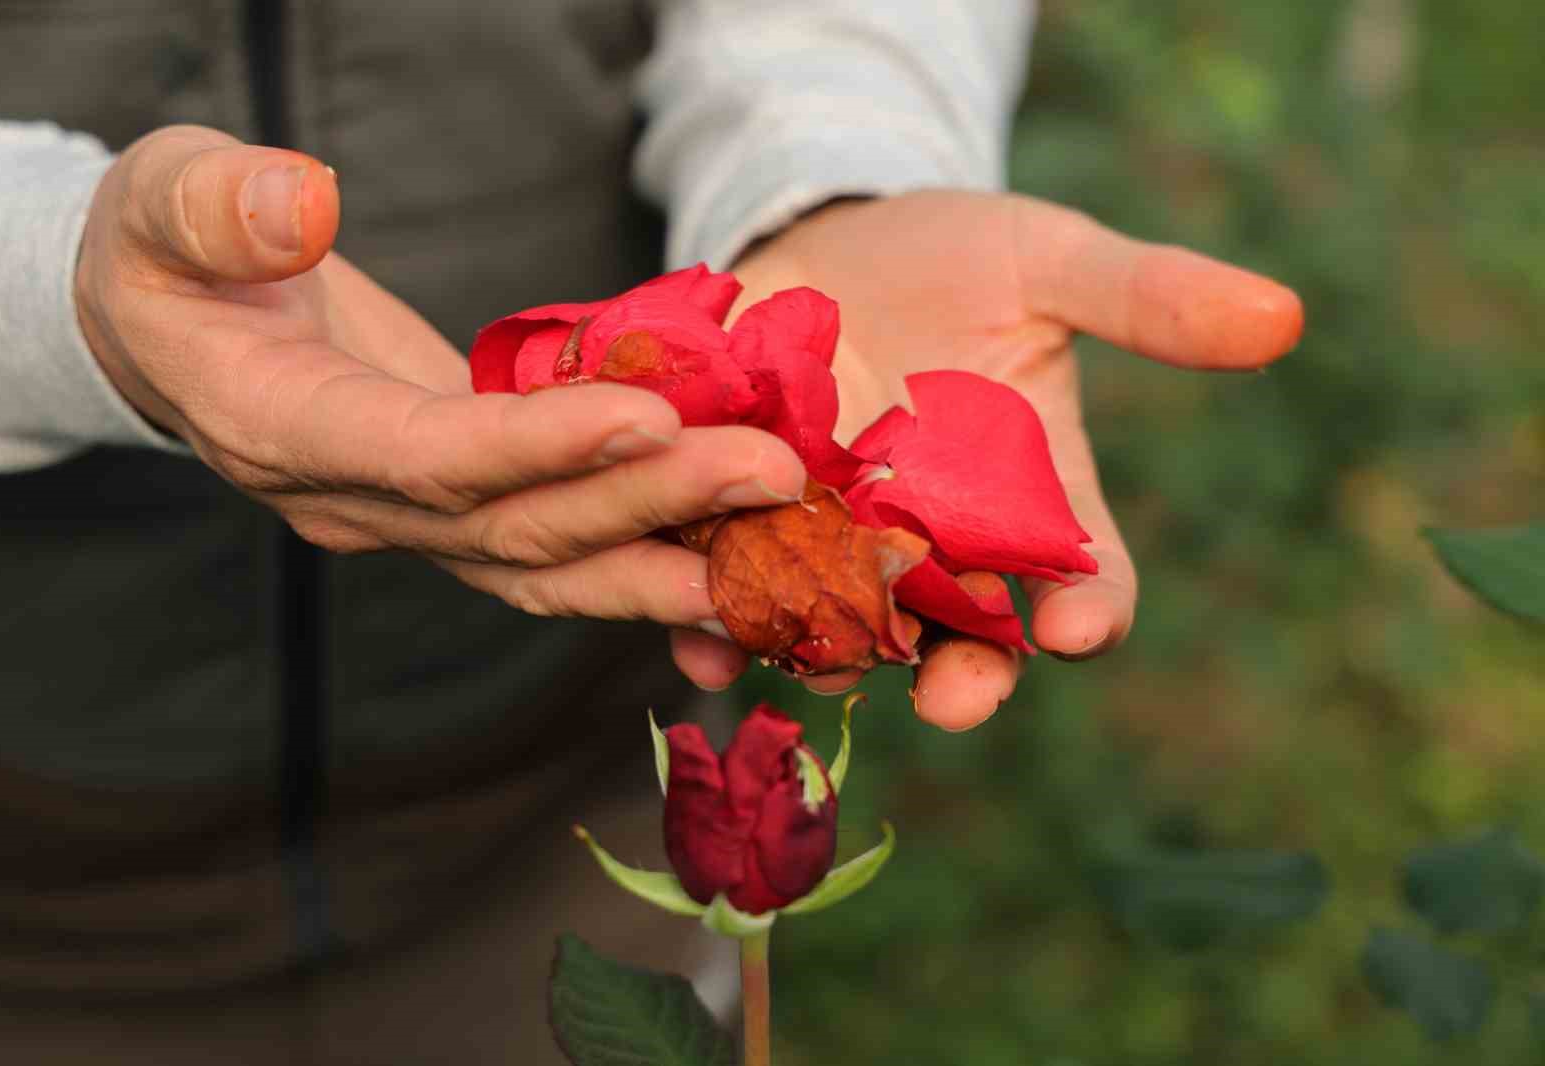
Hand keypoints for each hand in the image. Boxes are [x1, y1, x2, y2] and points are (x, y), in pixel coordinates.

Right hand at [76, 126, 804, 625]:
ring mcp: (414, 519)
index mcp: (284, 431)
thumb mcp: (163, 198)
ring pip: (551, 567)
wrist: (175, 331)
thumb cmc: (168, 255)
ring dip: (669, 562)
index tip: (648, 418)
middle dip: (647, 504)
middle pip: (517, 527)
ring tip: (784, 551)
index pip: (425, 456)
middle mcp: (357, 503)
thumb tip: (299, 205)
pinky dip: (649, 570)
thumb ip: (217, 206)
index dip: (535, 447)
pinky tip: (739, 585)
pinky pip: (563, 556)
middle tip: (771, 472)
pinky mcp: (464, 509)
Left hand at [668, 190, 1302, 727]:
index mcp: (1034, 502)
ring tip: (817, 663)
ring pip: (848, 635)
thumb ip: (1146, 296)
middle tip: (953, 700)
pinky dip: (716, 626)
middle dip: (964, 678)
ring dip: (834, 658)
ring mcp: (843, 546)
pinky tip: (700, 642)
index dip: (1089, 614)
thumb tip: (1283, 315)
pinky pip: (735, 597)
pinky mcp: (751, 525)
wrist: (830, 237)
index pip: (1085, 582)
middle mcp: (943, 547)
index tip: (1079, 627)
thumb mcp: (1051, 260)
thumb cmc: (957, 254)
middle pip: (967, 643)